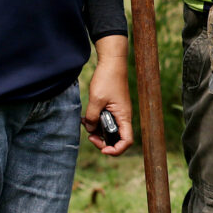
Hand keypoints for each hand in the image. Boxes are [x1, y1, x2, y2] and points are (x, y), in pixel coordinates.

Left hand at [86, 37, 134, 154]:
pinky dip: (96, 122)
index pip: (126, 141)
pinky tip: (86, 118)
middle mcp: (123, 117)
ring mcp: (118, 113)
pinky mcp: (113, 108)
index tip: (103, 149)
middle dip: (103, 141)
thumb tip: (90, 129)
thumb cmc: (107, 79)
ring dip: (97, 131)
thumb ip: (92, 117)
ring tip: (86, 123)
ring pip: (109, 130)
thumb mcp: (96, 99)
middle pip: (116, 138)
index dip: (116, 150)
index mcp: (123, 116)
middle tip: (90, 136)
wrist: (112, 63)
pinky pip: (106, 121)